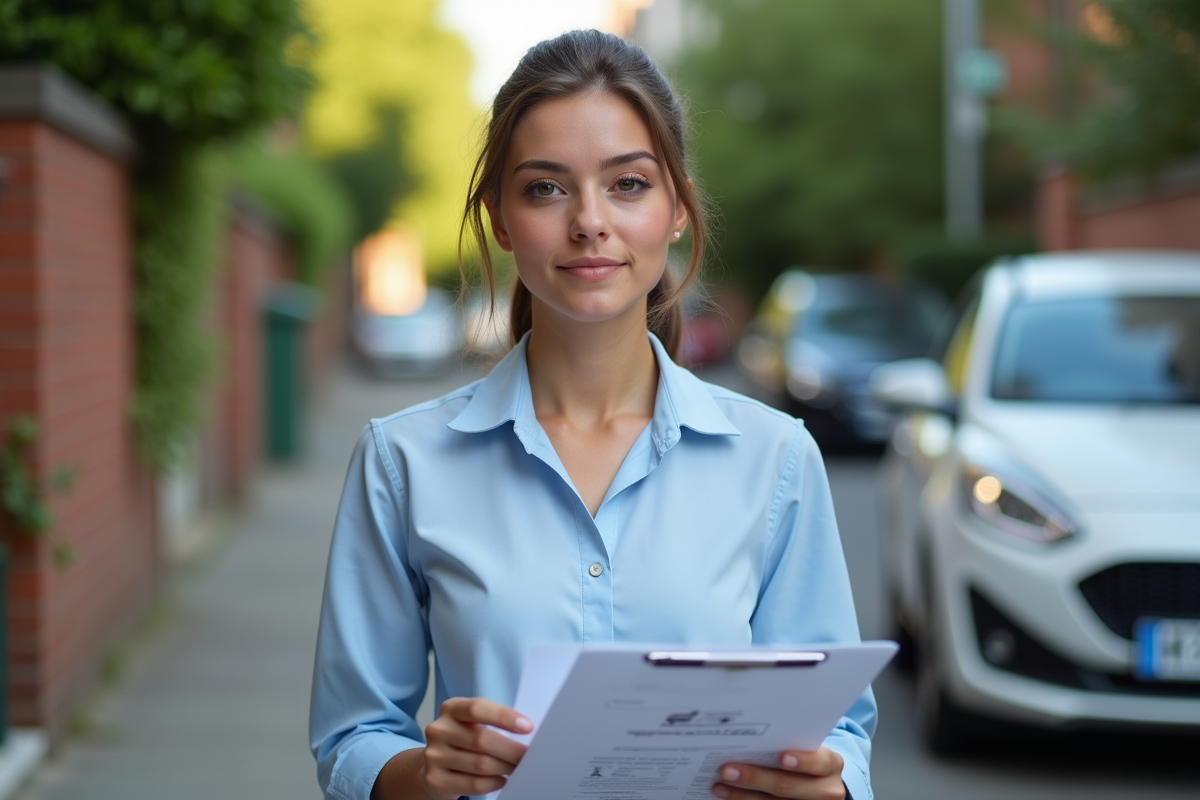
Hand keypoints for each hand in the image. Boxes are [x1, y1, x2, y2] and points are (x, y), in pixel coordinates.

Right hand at [419, 697, 531, 799]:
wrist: (434, 764)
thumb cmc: (463, 739)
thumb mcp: (472, 722)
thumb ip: (492, 721)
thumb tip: (525, 730)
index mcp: (451, 709)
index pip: (477, 708)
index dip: (504, 717)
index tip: (527, 727)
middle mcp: (439, 730)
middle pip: (481, 739)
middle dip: (511, 749)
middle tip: (528, 755)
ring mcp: (434, 756)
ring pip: (480, 764)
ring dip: (504, 767)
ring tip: (516, 768)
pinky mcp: (436, 780)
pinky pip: (473, 784)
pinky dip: (492, 783)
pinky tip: (501, 780)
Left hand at [712, 747, 844, 799]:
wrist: (820, 784)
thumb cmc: (806, 756)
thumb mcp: (807, 748)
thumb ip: (787, 742)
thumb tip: (747, 734)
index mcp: (830, 764)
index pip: (820, 762)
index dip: (802, 761)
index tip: (781, 757)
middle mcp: (826, 790)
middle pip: (789, 787)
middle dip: (756, 778)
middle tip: (727, 770)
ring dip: (743, 795)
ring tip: (720, 786)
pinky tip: (728, 797)